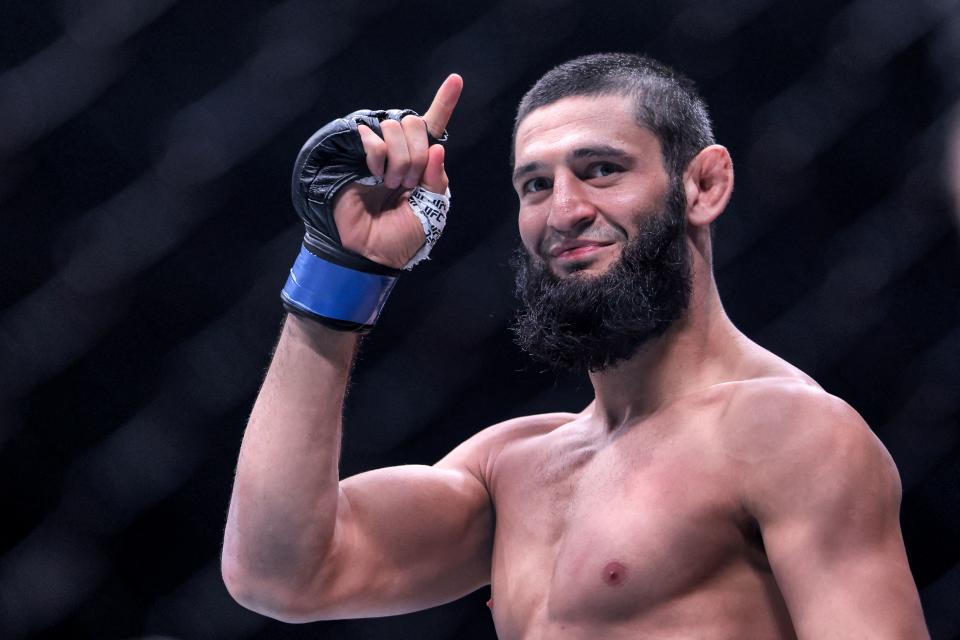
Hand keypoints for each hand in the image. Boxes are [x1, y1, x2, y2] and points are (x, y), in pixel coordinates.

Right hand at [333, 74, 462, 268]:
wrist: (373, 251)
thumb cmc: (403, 235)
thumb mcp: (432, 210)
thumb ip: (437, 180)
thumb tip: (436, 149)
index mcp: (422, 163)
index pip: (434, 127)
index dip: (445, 102)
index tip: (456, 79)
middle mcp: (400, 151)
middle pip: (414, 123)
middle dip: (417, 155)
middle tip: (407, 184)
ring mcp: (377, 151)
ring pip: (395, 128)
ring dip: (398, 161)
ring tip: (390, 185)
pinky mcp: (355, 152)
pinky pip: (372, 137)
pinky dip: (378, 157)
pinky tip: (374, 176)